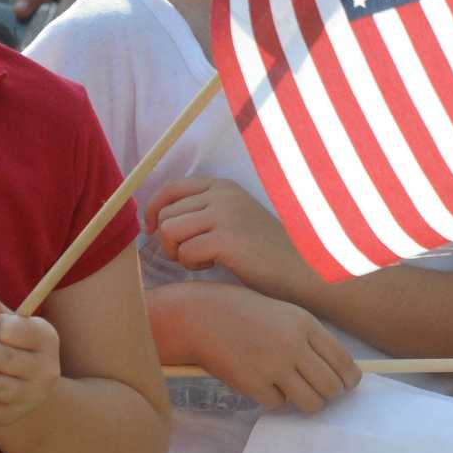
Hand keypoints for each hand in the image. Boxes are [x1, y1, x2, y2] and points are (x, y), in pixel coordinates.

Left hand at [144, 177, 309, 297]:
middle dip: (169, 240)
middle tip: (192, 253)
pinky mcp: (226, 239)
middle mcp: (222, 194)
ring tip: (203, 258)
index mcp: (222, 186)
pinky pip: (185, 253)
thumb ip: (201, 211)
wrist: (299, 266)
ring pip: (169, 232)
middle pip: (165, 215)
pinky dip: (194, 265)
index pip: (170, 188)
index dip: (153, 210)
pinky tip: (217, 264)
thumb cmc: (262, 248)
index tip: (153, 230)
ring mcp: (225, 215)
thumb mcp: (232, 217)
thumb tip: (155, 220)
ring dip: (179, 252)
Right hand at [169, 283, 359, 413]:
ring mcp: (274, 366)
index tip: (346, 385)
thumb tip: (337, 370)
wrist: (203, 316)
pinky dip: (275, 398)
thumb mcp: (286, 315)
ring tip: (296, 392)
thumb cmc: (247, 313)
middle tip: (320, 392)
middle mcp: (294, 345)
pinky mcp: (253, 384)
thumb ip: (310, 339)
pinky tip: (264, 382)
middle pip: (331, 387)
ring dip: (307, 402)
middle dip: (330, 394)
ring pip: (311, 402)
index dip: (349, 379)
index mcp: (306, 324)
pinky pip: (278, 403)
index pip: (343, 362)